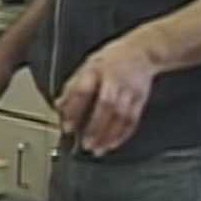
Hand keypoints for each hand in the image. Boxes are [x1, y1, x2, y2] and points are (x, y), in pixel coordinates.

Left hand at [55, 35, 155, 156]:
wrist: (142, 51)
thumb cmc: (110, 59)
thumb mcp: (86, 65)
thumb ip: (72, 87)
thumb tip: (59, 106)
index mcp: (95, 70)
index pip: (83, 91)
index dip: (74, 110)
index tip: (67, 127)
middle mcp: (114, 80)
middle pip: (106, 106)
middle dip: (94, 127)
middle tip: (84, 144)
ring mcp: (130, 90)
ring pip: (120, 116)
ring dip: (108, 136)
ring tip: (97, 149)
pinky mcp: (141, 99)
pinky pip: (132, 120)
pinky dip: (122, 135)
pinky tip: (112, 145)